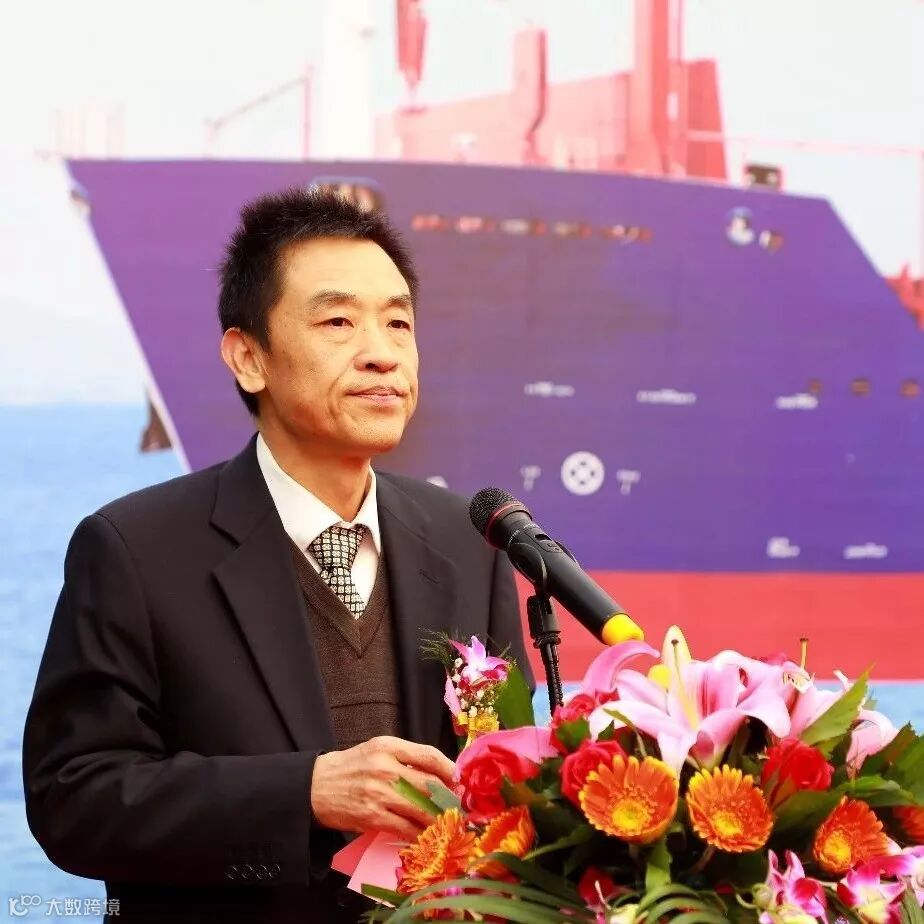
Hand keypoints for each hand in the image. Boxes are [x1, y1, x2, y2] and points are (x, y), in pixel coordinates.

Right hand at [310, 736, 455, 841]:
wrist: (316, 786)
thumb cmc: (350, 767)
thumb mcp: (376, 749)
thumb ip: (404, 757)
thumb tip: (438, 772)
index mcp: (388, 746)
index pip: (428, 755)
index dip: (448, 768)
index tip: (457, 778)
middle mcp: (385, 768)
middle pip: (430, 784)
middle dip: (448, 797)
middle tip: (457, 804)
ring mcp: (379, 794)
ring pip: (421, 809)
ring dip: (438, 818)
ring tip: (447, 821)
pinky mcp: (373, 817)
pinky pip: (405, 828)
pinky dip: (419, 833)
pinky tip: (425, 834)